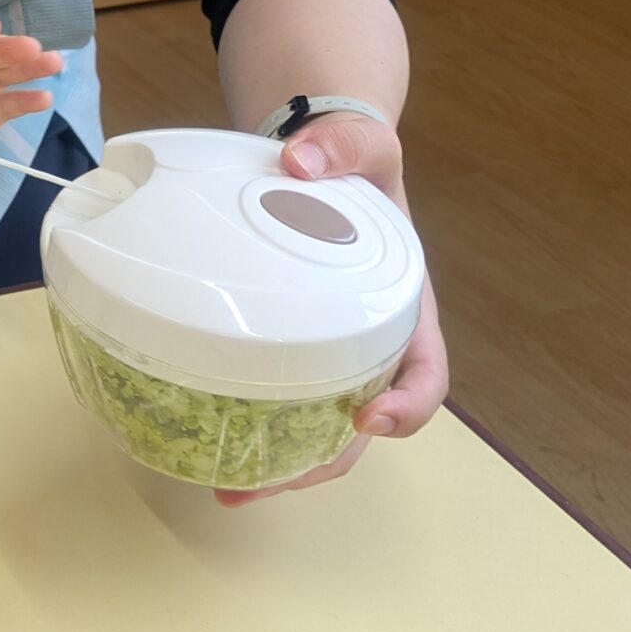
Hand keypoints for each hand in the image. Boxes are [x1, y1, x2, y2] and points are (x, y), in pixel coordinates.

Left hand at [215, 106, 448, 505]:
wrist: (313, 155)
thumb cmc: (353, 158)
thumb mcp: (364, 143)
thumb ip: (345, 143)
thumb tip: (301, 162)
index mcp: (404, 304)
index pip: (426, 371)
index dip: (409, 405)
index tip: (369, 416)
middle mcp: (368, 339)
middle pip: (363, 422)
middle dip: (324, 462)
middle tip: (265, 483)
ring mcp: (323, 348)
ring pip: (316, 423)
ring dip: (280, 465)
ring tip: (227, 488)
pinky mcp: (278, 344)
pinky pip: (274, 395)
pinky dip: (249, 427)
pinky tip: (204, 443)